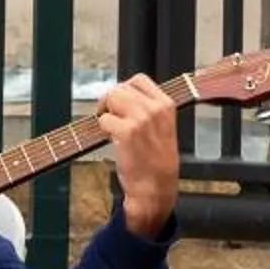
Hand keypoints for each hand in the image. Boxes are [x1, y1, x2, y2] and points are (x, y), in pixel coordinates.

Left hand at [93, 74, 180, 236]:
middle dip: (110, 100)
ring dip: (105, 112)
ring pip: (111, 98)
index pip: (139, 79)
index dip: (124, 89)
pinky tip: (111, 140)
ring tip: (110, 128)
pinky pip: (104, 119)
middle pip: (121, 87)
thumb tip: (122, 96)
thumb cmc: (156, 162)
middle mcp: (155, 109)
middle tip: (107, 116)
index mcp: (166, 105)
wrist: (155, 188)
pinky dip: (102, 129)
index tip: (119, 103)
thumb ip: (147, 110)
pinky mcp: (126, 132)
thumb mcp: (162, 128)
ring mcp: (140, 119)